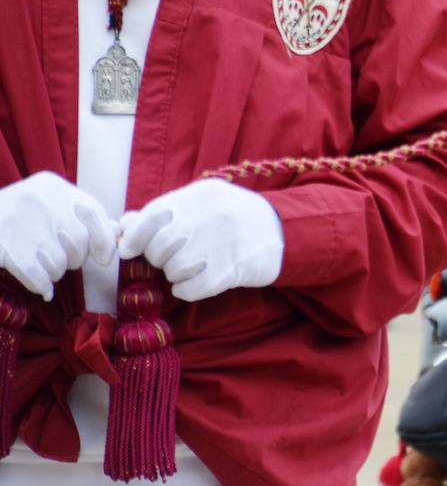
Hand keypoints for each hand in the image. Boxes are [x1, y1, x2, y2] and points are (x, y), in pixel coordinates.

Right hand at [0, 172, 116, 300]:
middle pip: (79, 241)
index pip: (94, 212)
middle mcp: (39, 199)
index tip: (104, 259)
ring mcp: (20, 221)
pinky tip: (41, 287)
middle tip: (61, 259)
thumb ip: (83, 217)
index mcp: (53, 186)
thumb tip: (118, 233)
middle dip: (75, 258)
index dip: (105, 240)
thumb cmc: (18, 218)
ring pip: (59, 262)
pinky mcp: (4, 246)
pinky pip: (39, 276)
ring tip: (42, 264)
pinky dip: (42, 285)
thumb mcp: (50, 206)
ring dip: (55, 271)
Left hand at [118, 179, 283, 301]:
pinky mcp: (230, 271)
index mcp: (199, 196)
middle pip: (159, 247)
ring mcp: (220, 244)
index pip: (150, 218)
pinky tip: (196, 282)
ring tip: (192, 267)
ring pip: (172, 270)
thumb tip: (124, 225)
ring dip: (175, 274)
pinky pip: (189, 288)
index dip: (134, 238)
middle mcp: (208, 217)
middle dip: (158, 258)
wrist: (283, 231)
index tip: (130, 250)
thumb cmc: (234, 217)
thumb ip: (165, 211)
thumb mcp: (202, 202)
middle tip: (172, 258)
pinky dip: (187, 289)